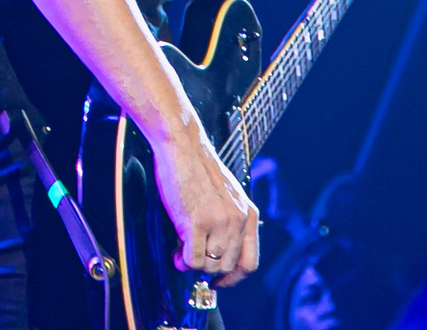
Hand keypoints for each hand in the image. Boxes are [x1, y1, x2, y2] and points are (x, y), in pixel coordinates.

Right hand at [154, 121, 259, 286]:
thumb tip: (221, 254)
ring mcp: (219, 221)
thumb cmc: (197, 167)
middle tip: (190, 256)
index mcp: (247, 213)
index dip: (233, 278)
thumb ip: (230, 220)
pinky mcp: (197, 221)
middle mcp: (237, 220)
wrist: (182, 145)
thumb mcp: (226, 194)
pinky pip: (192, 260)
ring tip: (181, 250)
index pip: (250, 263)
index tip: (219, 281)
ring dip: (193, 264)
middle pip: (226, 266)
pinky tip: (177, 250)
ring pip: (209, 266)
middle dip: (207, 268)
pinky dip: (183, 261)